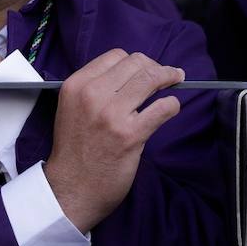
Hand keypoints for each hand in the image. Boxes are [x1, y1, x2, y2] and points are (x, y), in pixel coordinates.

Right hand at [43, 50, 184, 232]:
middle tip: (165, 75)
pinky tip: (171, 108)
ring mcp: (112, 115)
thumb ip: (95, 89)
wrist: (70, 189)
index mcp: (76, 86)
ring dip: (168, 77)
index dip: (135, 62)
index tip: (145, 70)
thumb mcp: (72, 108)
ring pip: (151, 78)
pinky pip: (163, 107)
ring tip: (175, 80)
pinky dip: (172, 104)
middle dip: (154, 66)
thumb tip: (131, 75)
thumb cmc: (75, 150)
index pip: (115, 56)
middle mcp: (92, 95)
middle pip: (136, 64)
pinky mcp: (130, 135)